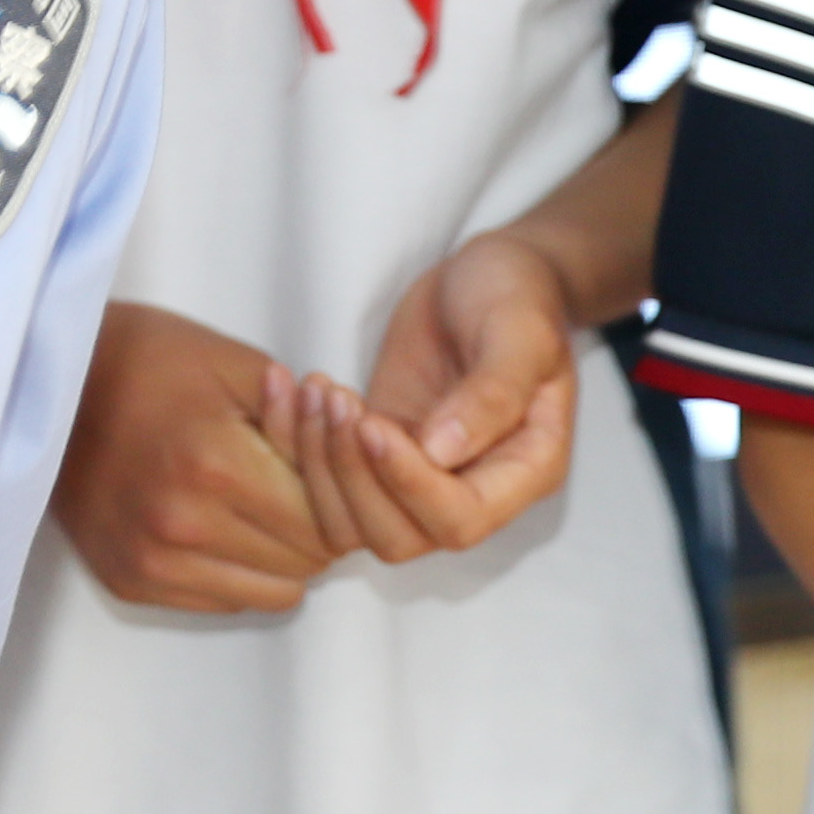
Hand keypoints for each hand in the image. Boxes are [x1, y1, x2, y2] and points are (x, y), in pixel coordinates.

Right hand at [51, 304, 337, 613]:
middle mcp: (183, 526)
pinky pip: (225, 601)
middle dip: (319, 526)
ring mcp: (151, 561)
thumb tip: (361, 457)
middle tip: (300, 485)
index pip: (327, 522)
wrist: (45, 382)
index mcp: (215, 466)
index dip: (343, 495)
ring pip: (274, 593)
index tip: (329, 468)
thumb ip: (307, 418)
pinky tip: (223, 524)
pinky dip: (240, 570)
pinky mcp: (130, 581)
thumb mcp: (237, 363)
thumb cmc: (148, 361)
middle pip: (306, 562)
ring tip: (263, 506)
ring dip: (284, 555)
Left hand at [283, 228, 582, 564]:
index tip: (371, 423)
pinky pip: (325, 481)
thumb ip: (492, 393)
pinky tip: (290, 387)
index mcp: (523, 472)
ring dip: (319, 464)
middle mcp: (470, 489)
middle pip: (399, 538)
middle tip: (338, 400)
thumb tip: (442, 452)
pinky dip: (296, 445)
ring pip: (351, 522)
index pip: (460, 520)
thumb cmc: (517, 298)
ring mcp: (416, 475)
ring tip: (317, 388)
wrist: (486, 276)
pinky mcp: (373, 451)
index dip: (408, 485)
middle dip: (353, 477)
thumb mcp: (520, 333)